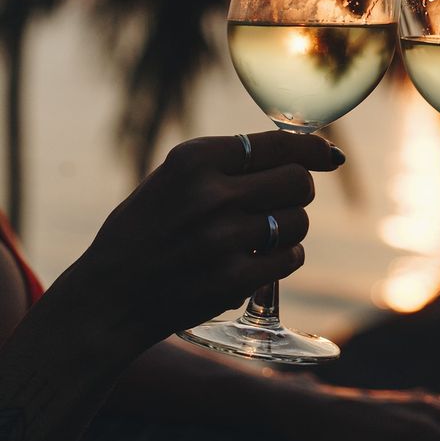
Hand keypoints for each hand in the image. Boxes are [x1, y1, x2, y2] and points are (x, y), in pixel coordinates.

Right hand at [66, 132, 342, 354]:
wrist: (109, 297)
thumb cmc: (145, 232)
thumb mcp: (173, 179)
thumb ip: (227, 163)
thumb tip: (301, 152)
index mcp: (194, 159)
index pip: (278, 143)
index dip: (313, 148)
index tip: (329, 154)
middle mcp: (212, 193)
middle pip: (298, 181)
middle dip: (297, 190)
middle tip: (279, 202)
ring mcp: (224, 238)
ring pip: (298, 220)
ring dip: (288, 228)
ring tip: (257, 236)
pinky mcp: (234, 278)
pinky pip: (290, 258)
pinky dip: (282, 259)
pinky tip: (257, 261)